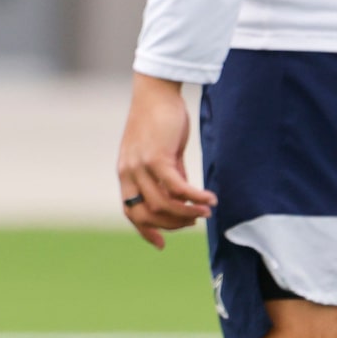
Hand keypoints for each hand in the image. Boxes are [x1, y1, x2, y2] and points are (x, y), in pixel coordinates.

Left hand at [116, 70, 215, 248]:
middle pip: (146, 214)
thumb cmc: (160, 122)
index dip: (146, 230)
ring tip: (207, 211)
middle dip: (172, 224)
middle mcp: (128, 173)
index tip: (162, 244)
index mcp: (126, 174)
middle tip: (195, 219)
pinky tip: (210, 198)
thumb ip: (169, 177)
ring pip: (162, 205)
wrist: (155, 92)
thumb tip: (183, 200)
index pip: (130, 212)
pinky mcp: (156, 157)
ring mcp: (140, 166)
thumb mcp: (162, 155)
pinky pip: (177, 187)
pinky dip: (194, 197)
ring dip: (187, 213)